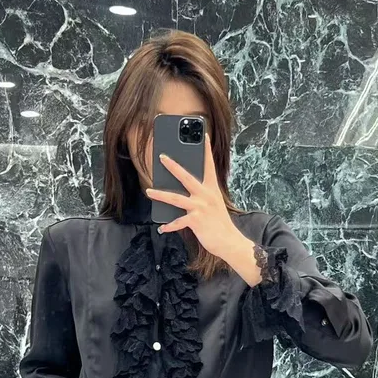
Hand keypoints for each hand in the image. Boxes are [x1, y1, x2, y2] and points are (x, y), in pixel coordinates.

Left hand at [145, 133, 239, 258]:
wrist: (229, 241)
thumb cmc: (219, 223)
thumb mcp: (213, 205)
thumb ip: (200, 196)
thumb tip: (180, 192)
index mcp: (212, 189)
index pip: (209, 166)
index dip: (206, 150)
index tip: (203, 135)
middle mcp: (206, 195)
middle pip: (187, 177)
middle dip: (173, 166)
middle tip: (162, 157)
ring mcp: (201, 208)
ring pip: (176, 198)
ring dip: (161, 194)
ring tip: (149, 192)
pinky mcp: (196, 221)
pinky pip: (178, 222)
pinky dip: (169, 226)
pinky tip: (162, 227)